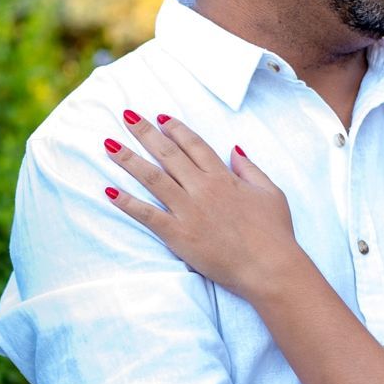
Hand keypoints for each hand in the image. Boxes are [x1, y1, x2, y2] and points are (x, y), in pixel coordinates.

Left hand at [103, 111, 300, 296]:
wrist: (270, 267)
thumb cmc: (275, 233)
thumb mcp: (270, 193)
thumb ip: (251, 169)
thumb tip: (235, 150)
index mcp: (223, 177)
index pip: (194, 144)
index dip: (176, 128)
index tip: (161, 117)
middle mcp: (202, 188)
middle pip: (168, 154)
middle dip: (145, 132)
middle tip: (127, 116)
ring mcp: (188, 210)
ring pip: (152, 178)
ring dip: (128, 159)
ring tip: (109, 143)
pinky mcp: (178, 234)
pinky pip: (147, 214)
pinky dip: (127, 202)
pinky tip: (108, 191)